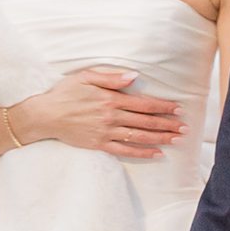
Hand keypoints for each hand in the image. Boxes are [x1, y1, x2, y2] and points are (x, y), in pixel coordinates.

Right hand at [18, 68, 184, 158]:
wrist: (45, 115)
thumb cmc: (65, 93)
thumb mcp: (86, 77)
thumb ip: (111, 77)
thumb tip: (134, 77)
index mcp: (110, 99)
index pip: (143, 104)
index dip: (162, 107)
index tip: (177, 109)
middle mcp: (111, 117)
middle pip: (146, 121)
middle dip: (167, 124)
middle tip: (185, 127)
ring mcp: (106, 132)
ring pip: (139, 137)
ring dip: (160, 138)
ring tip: (176, 139)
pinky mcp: (99, 145)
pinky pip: (125, 150)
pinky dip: (142, 152)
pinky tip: (156, 153)